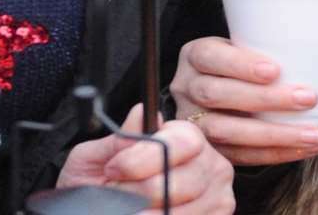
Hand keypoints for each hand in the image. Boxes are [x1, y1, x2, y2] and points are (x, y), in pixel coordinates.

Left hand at [58, 105, 234, 213]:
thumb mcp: (100, 156)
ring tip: (128, 207)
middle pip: (180, 182)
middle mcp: (211, 165)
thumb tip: (142, 113)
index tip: (114, 169)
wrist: (99, 207)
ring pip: (179, 211)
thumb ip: (121, 138)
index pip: (182, 142)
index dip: (144, 158)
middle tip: (117, 192)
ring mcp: (218, 197)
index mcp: (186, 138)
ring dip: (145, 212)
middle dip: (139, 191)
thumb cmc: (103, 182)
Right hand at [168, 36, 317, 164]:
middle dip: (264, 100)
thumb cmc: (252, 68)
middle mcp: (188, 86)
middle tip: (307, 99)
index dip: (238, 62)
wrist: (223, 92)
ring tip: (312, 135)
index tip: (274, 68)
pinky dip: (271, 155)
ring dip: (272, 134)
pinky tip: (300, 150)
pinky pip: (236, 156)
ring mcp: (193, 121)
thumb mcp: (275, 52)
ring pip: (225, 130)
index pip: (210, 55)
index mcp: (199, 53)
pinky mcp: (208, 149)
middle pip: (218, 94)